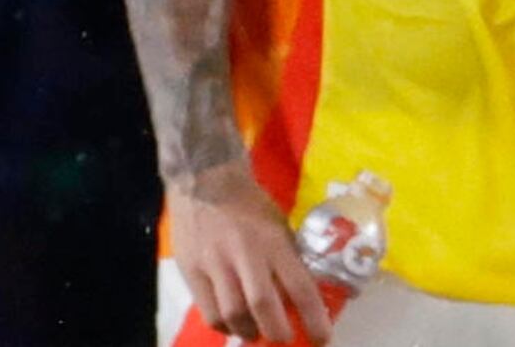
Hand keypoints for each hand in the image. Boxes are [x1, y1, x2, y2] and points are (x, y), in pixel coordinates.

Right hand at [167, 160, 331, 344]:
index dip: (313, 317)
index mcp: (275, 241)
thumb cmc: (250, 204)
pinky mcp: (191, 271)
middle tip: (285, 341)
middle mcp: (246, 254)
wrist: (205, 182)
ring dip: (248, 332)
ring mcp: (215, 264)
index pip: (299, 286)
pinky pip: (209, 311)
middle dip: (277, 332)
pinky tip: (233, 324)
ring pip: (232, 314)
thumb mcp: (279, 225)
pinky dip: (224, 325)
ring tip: (257, 334)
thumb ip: (286, 258)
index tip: (323, 338)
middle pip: (262, 305)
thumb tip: (297, 296)